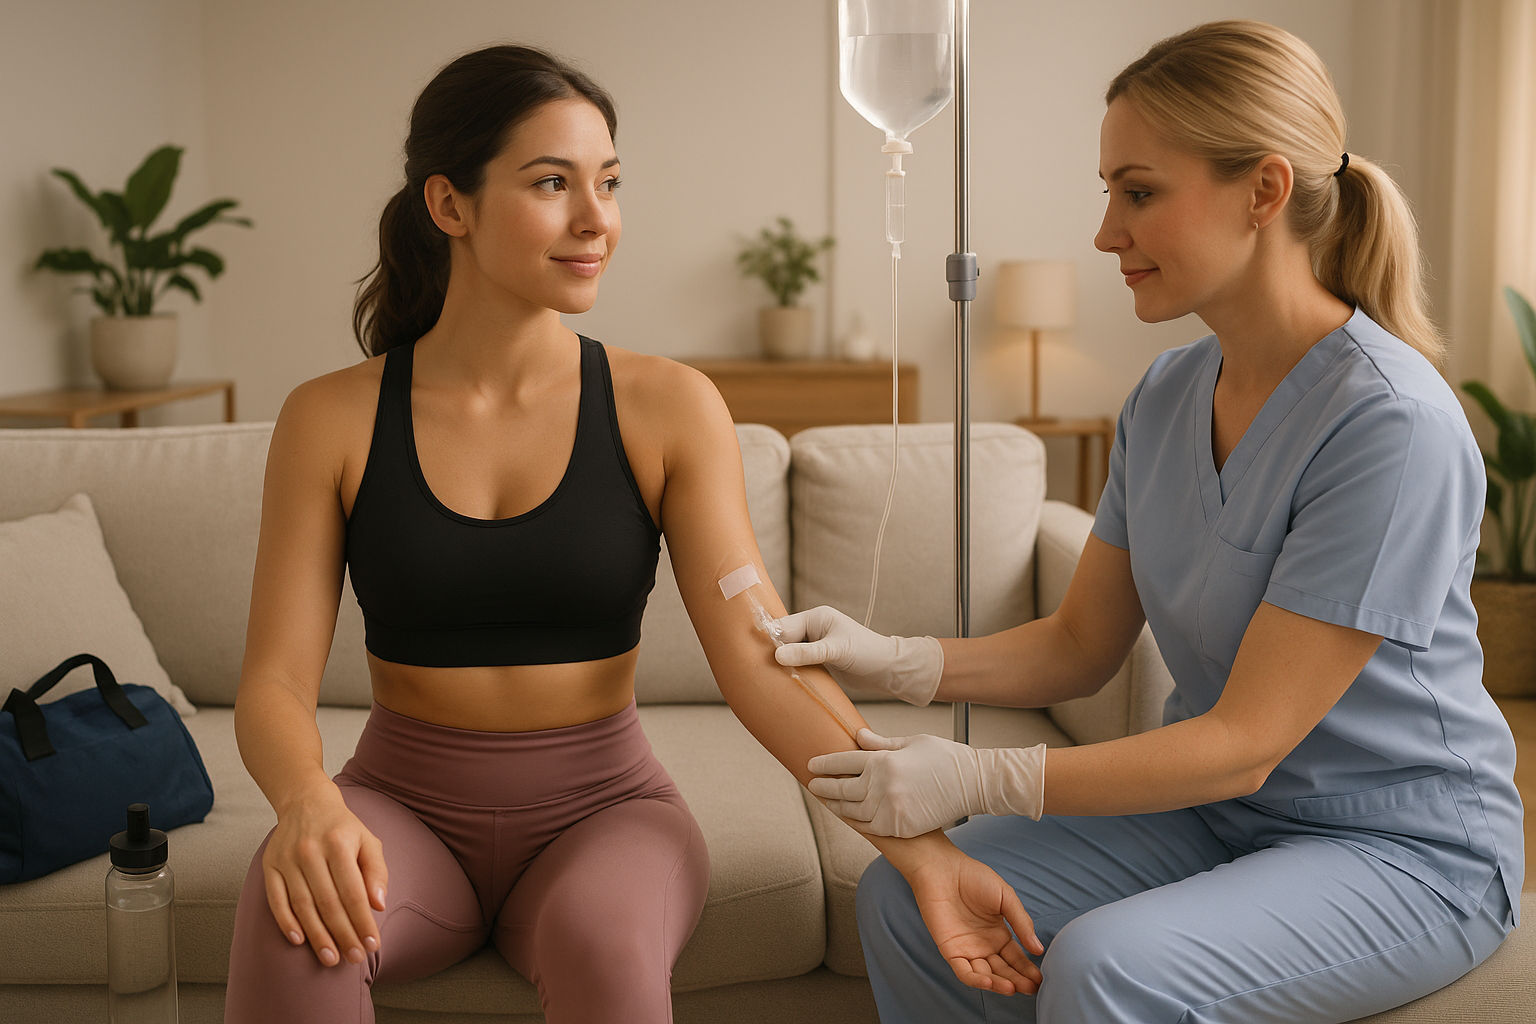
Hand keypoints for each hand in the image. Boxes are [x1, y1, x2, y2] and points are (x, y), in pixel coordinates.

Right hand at [262, 782, 387, 966]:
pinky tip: (299, 941)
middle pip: (328, 903)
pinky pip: (276, 900)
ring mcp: (287, 859)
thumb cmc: (343, 828)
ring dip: (317, 936)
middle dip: (343, 934)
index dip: (362, 921)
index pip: (353, 892)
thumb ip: (376, 871)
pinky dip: (286, 922)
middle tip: (353, 959)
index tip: (372, 945)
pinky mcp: (269, 865)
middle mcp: (311, 851)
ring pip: (303, 905)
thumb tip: (378, 905)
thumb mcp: (368, 841)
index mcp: (339, 844)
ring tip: (330, 958)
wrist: (305, 802)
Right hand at [772, 605, 942, 705]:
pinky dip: (790, 672)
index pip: (784, 627)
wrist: (888, 670)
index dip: (769, 641)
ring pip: (788, 653)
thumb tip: (777, 655)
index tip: (753, 655)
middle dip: (772, 653)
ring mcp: (815, 645)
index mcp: (816, 617)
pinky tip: (781, 682)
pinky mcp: (818, 660)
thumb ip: (807, 653)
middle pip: (782, 639)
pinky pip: (797, 664)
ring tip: (764, 677)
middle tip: (755, 669)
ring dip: (781, 664)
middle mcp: (813, 629)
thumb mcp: (836, 651)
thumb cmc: (867, 653)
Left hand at [808, 729, 1043, 837]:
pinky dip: (855, 822)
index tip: (812, 764)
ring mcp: (890, 809)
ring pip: (851, 811)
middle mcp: (882, 786)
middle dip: (823, 787)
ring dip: (835, 807)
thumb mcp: (912, 742)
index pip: (844, 762)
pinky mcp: (900, 827)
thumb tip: (859, 738)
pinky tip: (848, 817)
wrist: (974, 784)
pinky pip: (869, 828)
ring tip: (826, 802)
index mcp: (884, 760)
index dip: (825, 763)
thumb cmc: (946, 758)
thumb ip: (881, 744)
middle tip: (811, 785)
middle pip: (842, 788)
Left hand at [904, 845, 1044, 994]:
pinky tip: (991, 982)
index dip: (1028, 969)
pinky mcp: (950, 950)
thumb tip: (1038, 949)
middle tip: (1032, 989)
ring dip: (999, 984)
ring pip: (985, 975)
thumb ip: (1022, 923)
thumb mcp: (1006, 898)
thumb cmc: (974, 878)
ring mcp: (967, 949)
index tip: (1041, 979)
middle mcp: (984, 945)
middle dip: (1018, 980)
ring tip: (1014, 988)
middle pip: (1003, 970)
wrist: (944, 869)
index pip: (1016, 958)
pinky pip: (964, 971)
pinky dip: (976, 980)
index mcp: (998, 934)